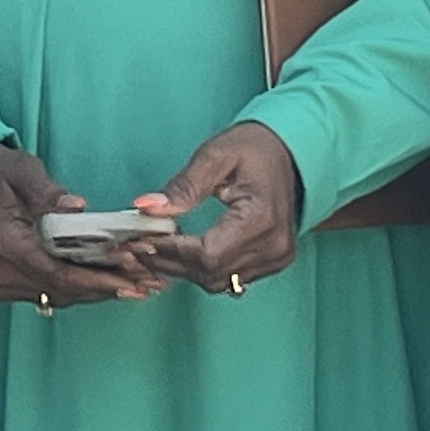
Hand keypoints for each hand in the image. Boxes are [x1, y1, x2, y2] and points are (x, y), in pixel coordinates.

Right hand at [0, 141, 143, 310]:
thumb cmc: (0, 174)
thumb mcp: (25, 172)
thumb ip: (49, 192)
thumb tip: (78, 207)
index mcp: (3, 245)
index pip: (56, 273)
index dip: (96, 278)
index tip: (130, 277)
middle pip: (62, 289)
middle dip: (106, 288)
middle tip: (148, 284)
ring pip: (59, 295)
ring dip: (97, 291)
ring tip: (138, 285)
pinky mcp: (5, 286)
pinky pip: (50, 292)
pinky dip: (80, 287)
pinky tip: (110, 283)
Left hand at [125, 120, 302, 293]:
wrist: (293, 154)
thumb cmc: (254, 148)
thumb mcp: (215, 156)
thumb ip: (183, 187)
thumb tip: (146, 208)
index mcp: (261, 217)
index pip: (206, 254)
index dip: (169, 251)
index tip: (139, 240)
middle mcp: (274, 245)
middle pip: (210, 273)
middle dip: (169, 263)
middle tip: (135, 248)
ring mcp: (277, 257)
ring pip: (218, 281)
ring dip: (182, 270)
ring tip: (153, 250)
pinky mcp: (274, 261)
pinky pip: (231, 279)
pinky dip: (201, 271)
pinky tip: (180, 255)